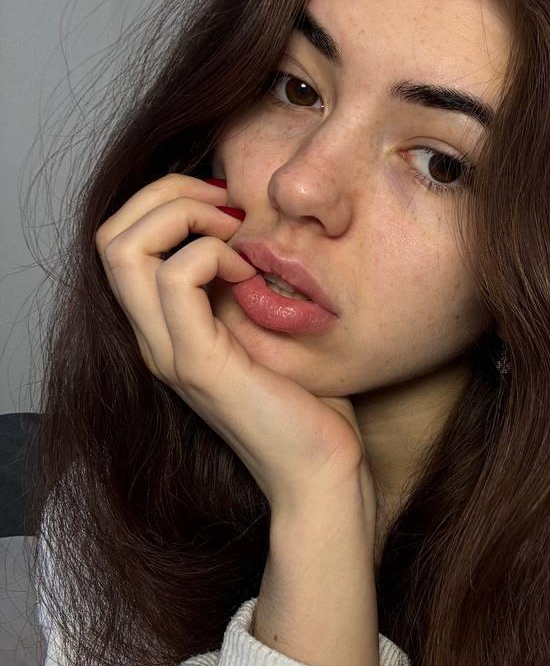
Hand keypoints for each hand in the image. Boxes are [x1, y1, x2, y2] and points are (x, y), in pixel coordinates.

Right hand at [95, 173, 368, 513]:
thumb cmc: (311, 404)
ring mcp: (170, 352)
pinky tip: (248, 273)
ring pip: (124, 249)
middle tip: (227, 206)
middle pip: (110, 236)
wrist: (323, 471)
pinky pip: (176, 278)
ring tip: (235, 235)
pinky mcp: (199, 364)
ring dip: (184, 216)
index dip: (166, 202)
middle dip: (167, 194)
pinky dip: (211, 253)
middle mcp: (155, 339)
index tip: (228, 208)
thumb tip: (256, 231)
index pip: (122, 241)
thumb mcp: (270, 327)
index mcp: (167, 329)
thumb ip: (247, 285)